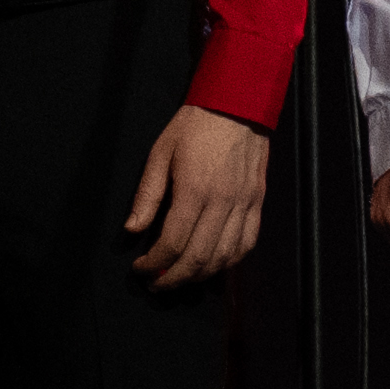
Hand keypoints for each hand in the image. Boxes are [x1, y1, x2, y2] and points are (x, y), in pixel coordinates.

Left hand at [117, 102, 275, 289]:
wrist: (237, 105)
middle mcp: (223, 202)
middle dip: (174, 278)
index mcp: (195, 190)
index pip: (173, 242)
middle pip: (200, 258)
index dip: (154, 263)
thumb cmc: (194, 126)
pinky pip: (247, 244)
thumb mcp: (160, 154)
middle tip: (157, 283)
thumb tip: (132, 230)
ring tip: (180, 277)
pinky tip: (212, 266)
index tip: (140, 268)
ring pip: (225, 257)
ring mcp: (245, 204)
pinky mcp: (258, 202)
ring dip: (201, 276)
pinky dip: (229, 262)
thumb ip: (147, 196)